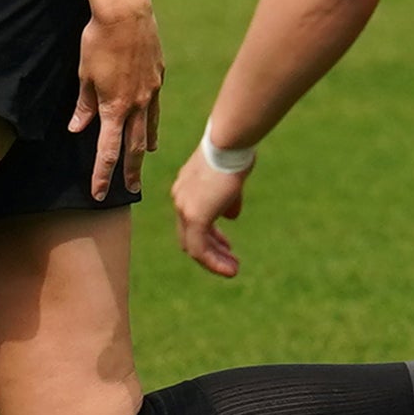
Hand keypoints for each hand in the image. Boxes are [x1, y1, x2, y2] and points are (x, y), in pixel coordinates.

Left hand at [72, 0, 163, 200]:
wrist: (126, 11)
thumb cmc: (98, 40)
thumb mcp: (84, 75)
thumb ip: (84, 105)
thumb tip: (78, 129)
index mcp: (115, 107)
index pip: (107, 150)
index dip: (102, 174)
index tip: (98, 193)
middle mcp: (138, 104)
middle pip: (134, 146)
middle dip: (130, 170)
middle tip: (131, 189)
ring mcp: (151, 90)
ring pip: (150, 126)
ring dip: (146, 147)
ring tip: (145, 158)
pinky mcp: (158, 74)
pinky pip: (155, 105)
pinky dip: (153, 120)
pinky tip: (152, 123)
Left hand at [173, 142, 248, 275]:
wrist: (228, 143)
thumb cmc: (233, 153)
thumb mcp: (229, 179)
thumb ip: (227, 200)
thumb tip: (230, 216)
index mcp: (185, 189)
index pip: (191, 221)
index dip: (210, 235)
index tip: (226, 245)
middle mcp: (180, 199)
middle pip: (190, 236)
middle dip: (211, 250)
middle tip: (230, 262)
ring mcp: (184, 208)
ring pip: (194, 246)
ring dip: (213, 261)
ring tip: (232, 270)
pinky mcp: (195, 216)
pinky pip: (200, 248)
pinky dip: (213, 261)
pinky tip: (229, 269)